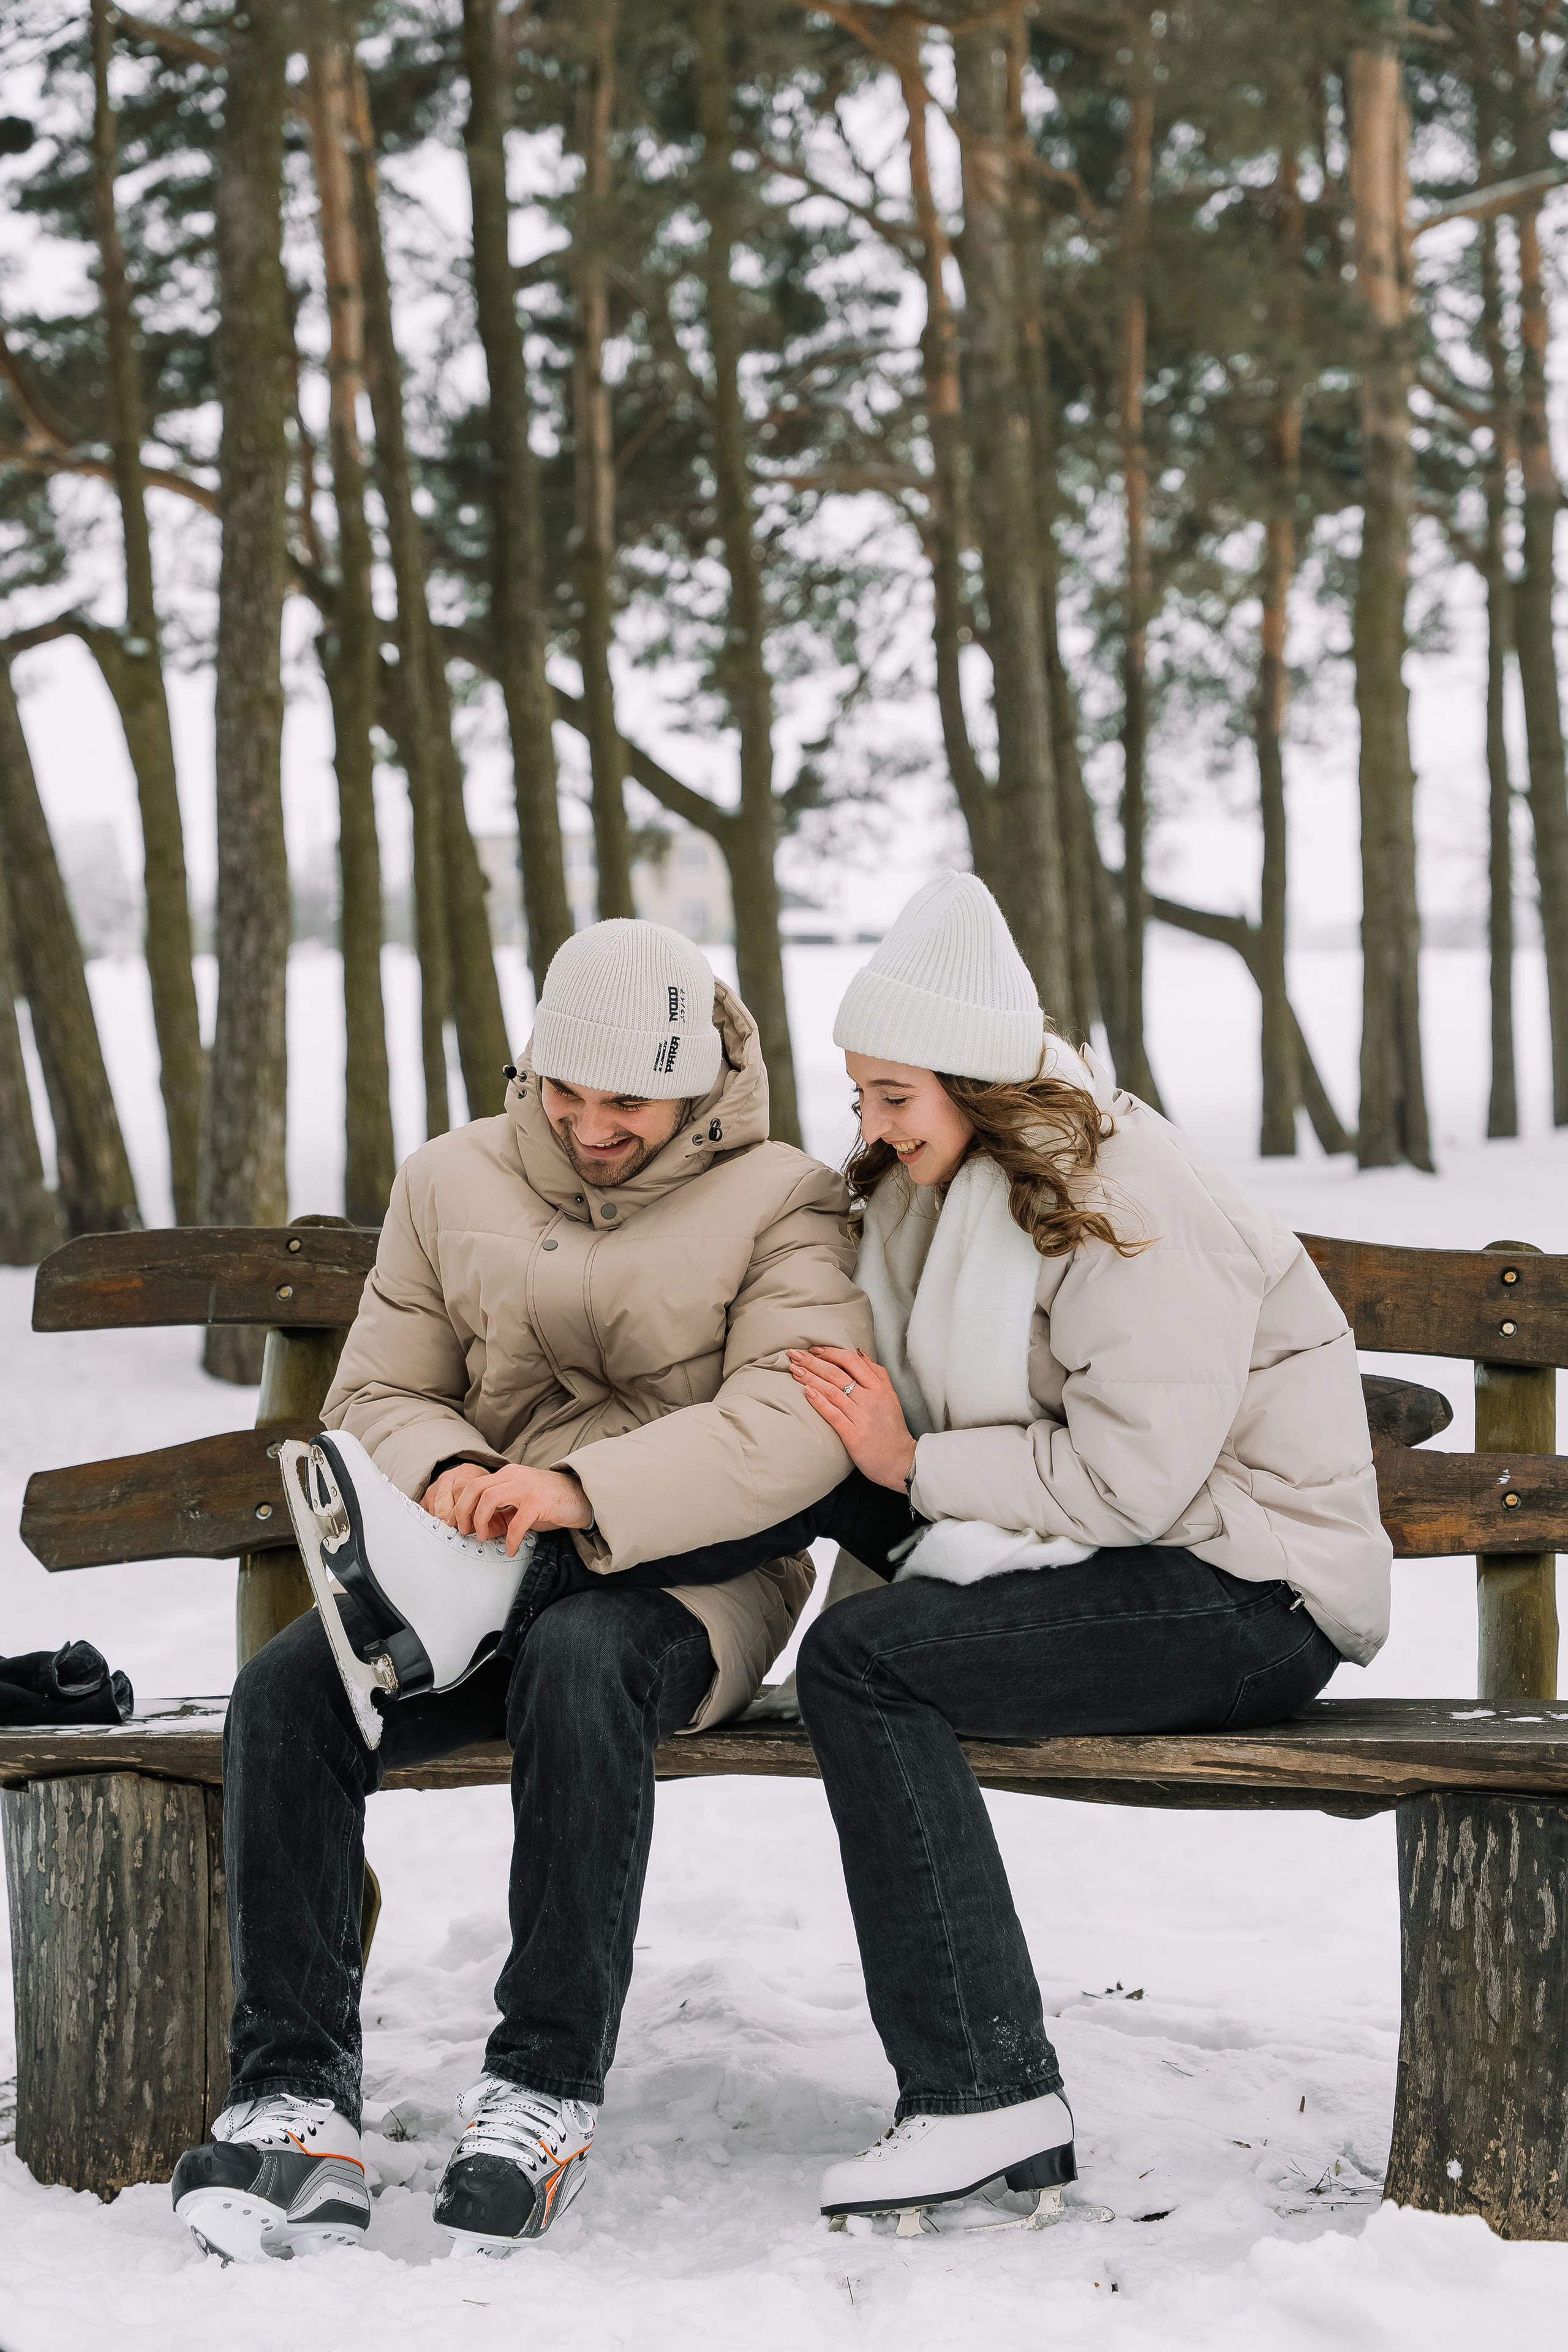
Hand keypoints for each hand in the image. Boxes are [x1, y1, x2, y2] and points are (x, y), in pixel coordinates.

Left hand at [422, 1462, 591, 1555]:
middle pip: (475, 1487)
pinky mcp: (539, 1501)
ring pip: (489, 1498)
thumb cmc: (552, 1502)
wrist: (583, 1497)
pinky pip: (516, 1523)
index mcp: (508, 1474)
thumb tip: (480, 1531)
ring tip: (483, 1537)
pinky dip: (510, 1539)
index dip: (460, 1505)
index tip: (457, 1524)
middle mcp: (514, 1476)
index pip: (473, 1484)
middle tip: (464, 1531)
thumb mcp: (521, 1504)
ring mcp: (526, 1487)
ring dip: (480, 1521)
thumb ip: (501, 1513)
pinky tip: (512, 1549)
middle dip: (463, 1511)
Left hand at [786, 1345, 917, 1492]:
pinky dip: (819, 1402)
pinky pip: (833, 1414)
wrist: (901, 1460)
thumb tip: (860, 1352)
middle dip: (813, 1362)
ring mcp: (862, 1417)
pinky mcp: (854, 1435)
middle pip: (837, 1374)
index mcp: (879, 1387)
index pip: (852, 1361)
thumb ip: (877, 1373)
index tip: (814, 1349)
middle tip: (794, 1355)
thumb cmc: (892, 1428)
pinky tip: (806, 1392)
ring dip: (810, 1378)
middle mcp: (871, 1399)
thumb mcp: (890, 1396)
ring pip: (832, 1391)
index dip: (830, 1353)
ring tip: (794, 1370)